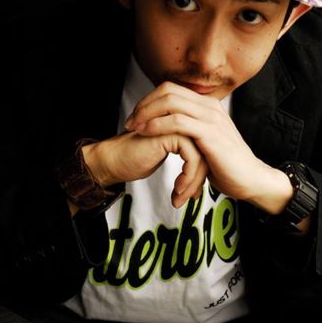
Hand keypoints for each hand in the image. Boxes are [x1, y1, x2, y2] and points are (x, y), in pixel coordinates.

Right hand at [82, 130, 207, 208]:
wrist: (113, 160)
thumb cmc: (135, 160)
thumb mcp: (169, 162)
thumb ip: (188, 162)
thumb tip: (209, 175)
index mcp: (183, 126)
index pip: (206, 150)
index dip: (202, 175)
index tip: (192, 194)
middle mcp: (182, 123)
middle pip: (206, 153)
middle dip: (198, 181)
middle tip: (189, 199)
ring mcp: (177, 126)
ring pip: (202, 157)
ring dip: (192, 182)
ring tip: (180, 197)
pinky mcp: (171, 134)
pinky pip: (192, 158)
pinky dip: (187, 178)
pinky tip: (176, 189)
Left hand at [124, 81, 293, 213]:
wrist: (250, 179)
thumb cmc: (226, 164)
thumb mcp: (205, 141)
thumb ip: (190, 130)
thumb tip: (169, 127)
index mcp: (207, 105)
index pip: (170, 89)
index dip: (149, 100)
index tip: (135, 117)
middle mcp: (209, 106)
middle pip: (168, 91)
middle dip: (143, 105)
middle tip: (129, 123)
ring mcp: (211, 118)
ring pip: (170, 102)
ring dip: (146, 114)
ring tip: (133, 129)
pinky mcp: (210, 134)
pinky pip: (177, 122)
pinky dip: (157, 125)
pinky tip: (145, 134)